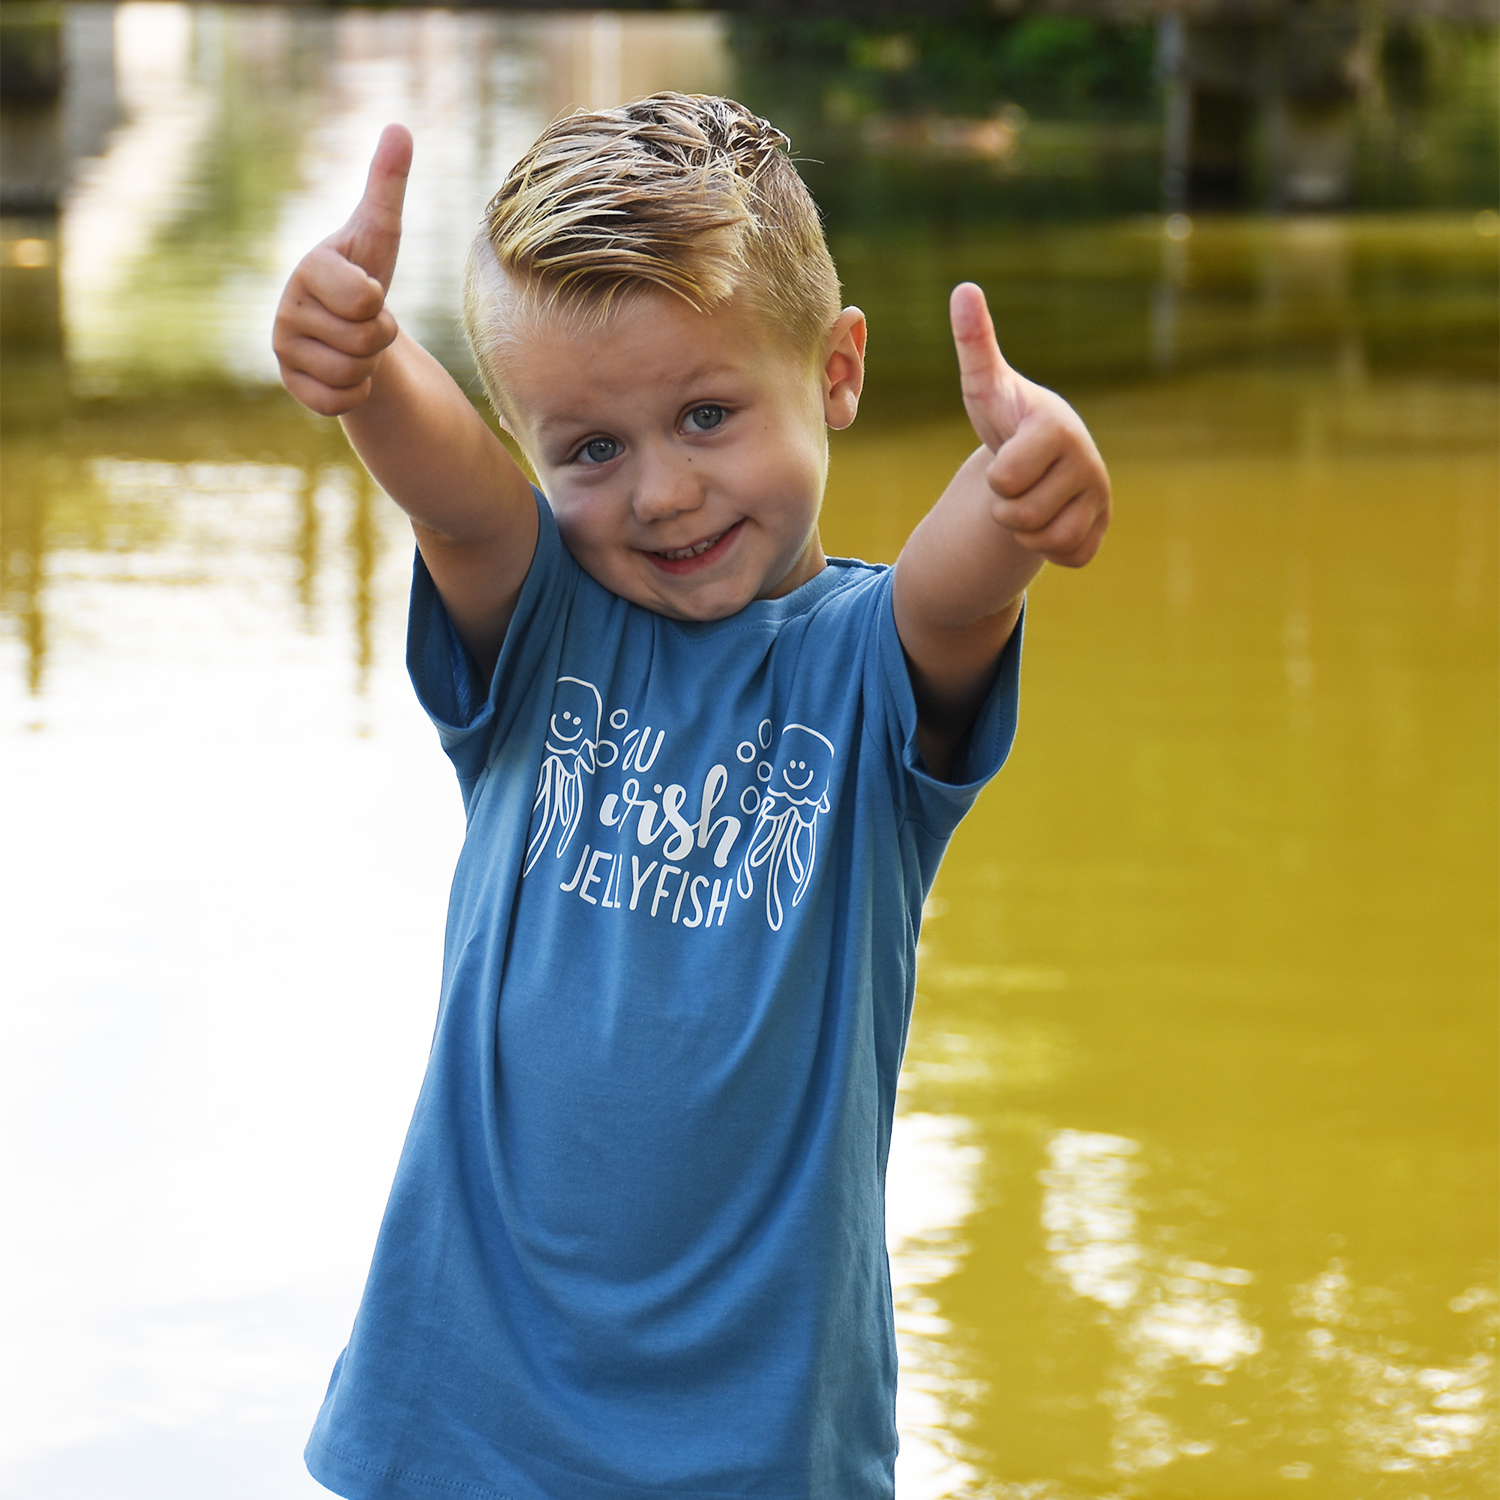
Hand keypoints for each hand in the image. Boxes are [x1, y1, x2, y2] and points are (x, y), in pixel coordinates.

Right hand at [273, 124, 412, 415]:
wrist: (351, 326)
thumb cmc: (366, 273)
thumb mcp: (380, 232)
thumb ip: (386, 184)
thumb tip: (399, 126)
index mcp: (309, 267)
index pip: (364, 300)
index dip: (379, 302)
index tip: (368, 290)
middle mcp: (287, 307)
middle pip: (364, 340)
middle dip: (379, 335)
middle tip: (365, 320)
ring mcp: (284, 348)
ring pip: (352, 372)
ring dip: (367, 363)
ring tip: (353, 342)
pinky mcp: (290, 384)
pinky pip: (336, 403)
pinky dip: (355, 393)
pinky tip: (347, 371)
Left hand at [950, 281, 1109, 567]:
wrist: (1040, 455)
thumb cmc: (1006, 417)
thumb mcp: (985, 383)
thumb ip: (974, 342)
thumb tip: (964, 288)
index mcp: (1057, 429)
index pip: (1006, 480)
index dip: (996, 477)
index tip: (1008, 454)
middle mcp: (1089, 462)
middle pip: (1021, 516)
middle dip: (1006, 506)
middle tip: (1016, 482)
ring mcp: (1101, 498)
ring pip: (1045, 540)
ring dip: (1025, 529)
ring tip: (1030, 498)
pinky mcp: (1102, 529)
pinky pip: (1069, 557)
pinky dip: (1049, 549)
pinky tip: (1049, 519)